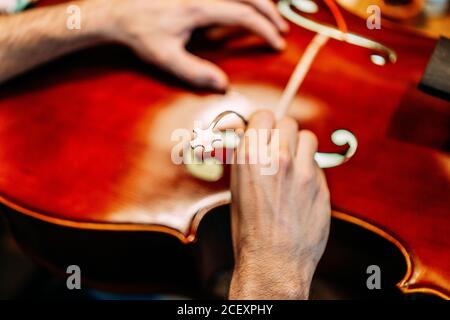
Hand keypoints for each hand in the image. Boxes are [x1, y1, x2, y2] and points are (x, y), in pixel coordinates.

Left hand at [103, 0, 286, 90]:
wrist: (117, 11)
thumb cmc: (140, 35)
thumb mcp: (165, 58)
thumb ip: (195, 72)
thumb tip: (224, 86)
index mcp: (198, 8)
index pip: (243, 15)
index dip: (264, 30)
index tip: (277, 44)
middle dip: (270, 11)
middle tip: (281, 28)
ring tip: (270, 15)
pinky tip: (246, 4)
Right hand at [229, 110, 330, 299]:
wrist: (273, 262)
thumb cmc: (249, 230)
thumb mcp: (236, 189)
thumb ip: (246, 159)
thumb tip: (250, 138)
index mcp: (250, 158)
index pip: (263, 116)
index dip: (263, 123)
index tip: (263, 131)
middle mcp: (278, 159)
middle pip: (287, 123)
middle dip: (282, 133)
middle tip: (278, 149)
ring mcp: (303, 172)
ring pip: (308, 139)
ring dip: (300, 147)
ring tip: (293, 165)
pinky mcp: (321, 185)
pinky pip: (317, 164)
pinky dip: (309, 170)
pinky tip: (301, 188)